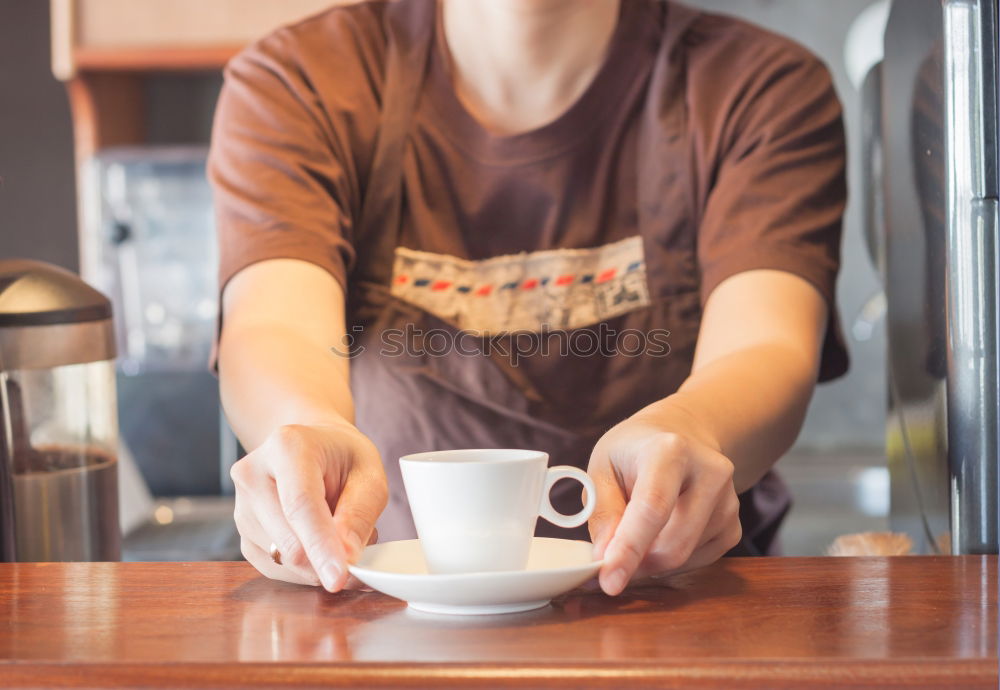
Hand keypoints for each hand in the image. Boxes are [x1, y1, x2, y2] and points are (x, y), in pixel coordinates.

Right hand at [231, 422, 387, 591]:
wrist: (312, 448)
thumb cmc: (343, 458)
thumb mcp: (369, 475)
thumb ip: (359, 515)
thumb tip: (345, 559)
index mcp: (287, 447)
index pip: (300, 506)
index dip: (320, 546)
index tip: (338, 578)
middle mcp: (253, 474)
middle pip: (287, 540)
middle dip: (326, 562)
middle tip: (361, 563)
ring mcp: (242, 506)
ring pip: (281, 560)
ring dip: (317, 564)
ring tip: (339, 535)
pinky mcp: (243, 533)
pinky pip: (274, 568)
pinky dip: (303, 570)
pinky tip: (320, 548)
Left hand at [587, 412, 741, 594]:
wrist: (681, 437)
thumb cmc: (634, 453)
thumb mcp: (602, 466)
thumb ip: (601, 511)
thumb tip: (604, 558)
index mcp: (670, 450)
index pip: (652, 507)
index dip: (629, 549)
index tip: (609, 582)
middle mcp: (709, 472)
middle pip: (673, 543)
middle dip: (636, 564)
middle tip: (607, 566)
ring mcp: (729, 501)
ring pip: (684, 558)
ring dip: (650, 562)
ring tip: (634, 536)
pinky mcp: (734, 526)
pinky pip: (698, 562)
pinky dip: (670, 562)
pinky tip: (659, 536)